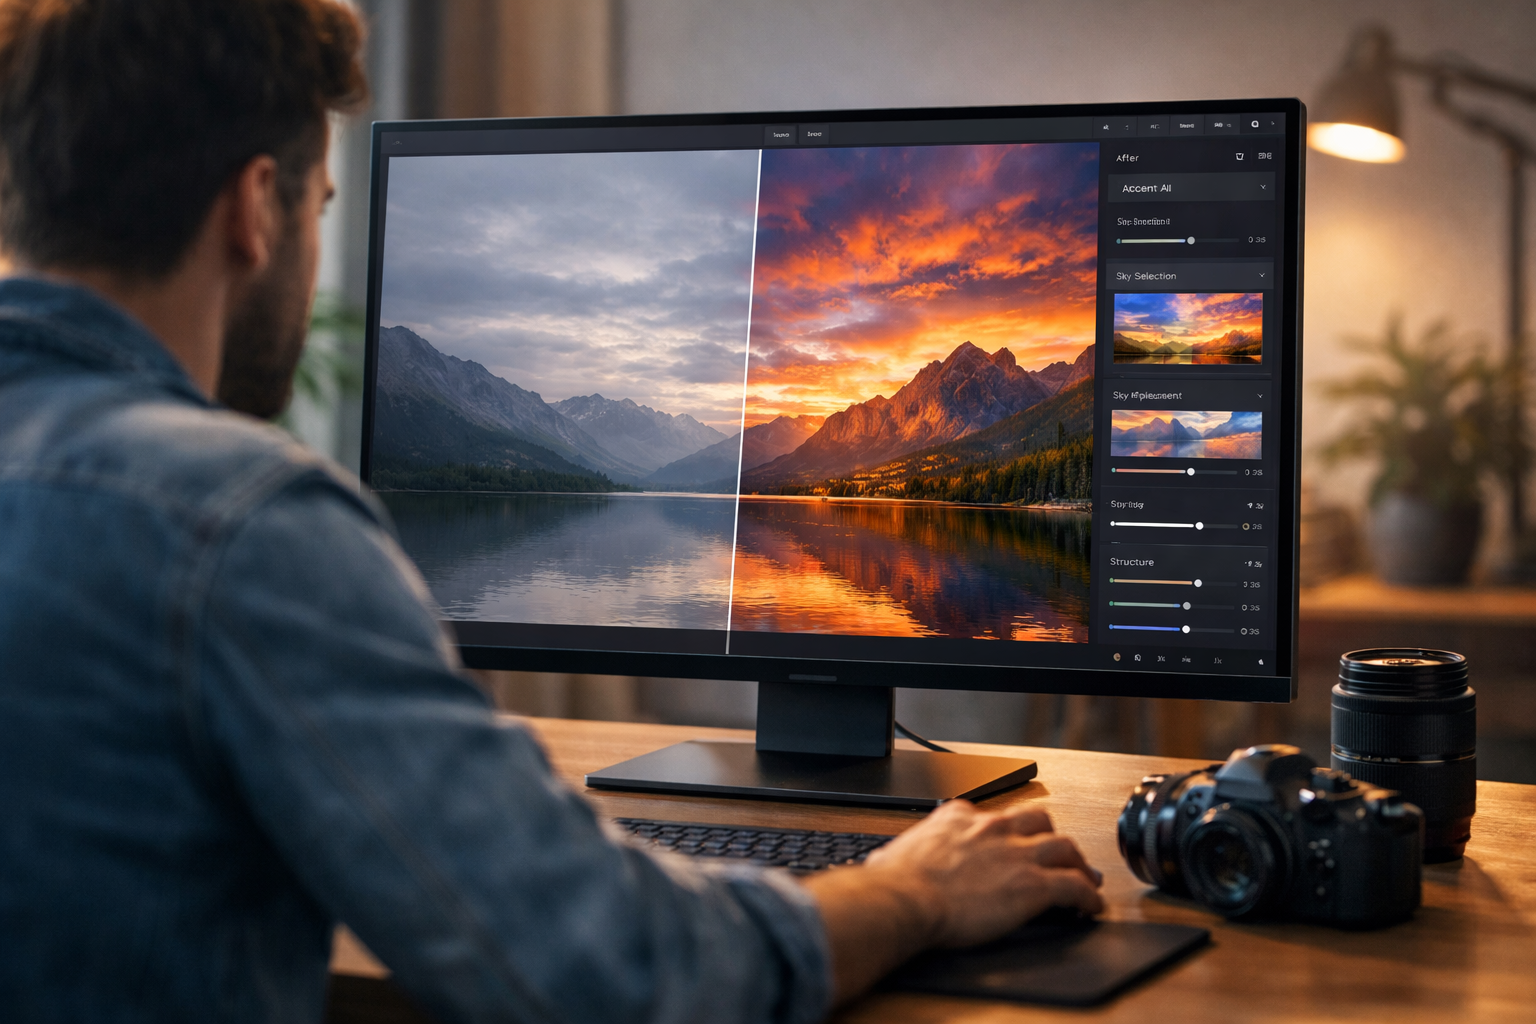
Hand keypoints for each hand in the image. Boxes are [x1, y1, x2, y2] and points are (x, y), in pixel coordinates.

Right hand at [863, 800, 1103, 946]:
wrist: (905, 898)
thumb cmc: (895, 883)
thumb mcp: (894, 854)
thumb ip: (897, 855)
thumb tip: (881, 862)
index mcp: (959, 817)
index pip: (993, 816)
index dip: (1008, 832)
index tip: (1010, 844)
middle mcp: (992, 828)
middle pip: (1038, 821)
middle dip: (1050, 837)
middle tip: (1059, 854)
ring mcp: (1016, 854)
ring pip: (1065, 847)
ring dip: (1078, 863)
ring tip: (1084, 879)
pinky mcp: (1033, 885)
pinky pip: (1075, 886)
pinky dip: (1088, 896)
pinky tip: (1091, 907)